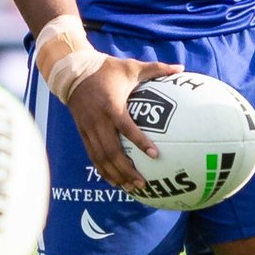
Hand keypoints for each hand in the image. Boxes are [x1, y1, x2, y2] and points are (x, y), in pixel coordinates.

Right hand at [63, 54, 181, 192]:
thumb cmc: (106, 69)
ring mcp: (89, 129)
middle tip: (142, 183)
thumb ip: (156, 69)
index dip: (140, 142)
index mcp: (112, 106)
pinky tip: (114, 182)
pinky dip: (103, 170)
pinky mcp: (83, 133)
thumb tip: (181, 67)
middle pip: (112, 151)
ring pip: (101, 158)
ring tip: (131, 188)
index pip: (126, 128)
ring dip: (115, 175)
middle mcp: (99, 121)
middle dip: (126, 170)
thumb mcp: (131, 67)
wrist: (73, 72)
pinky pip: (93, 156)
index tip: (155, 155)